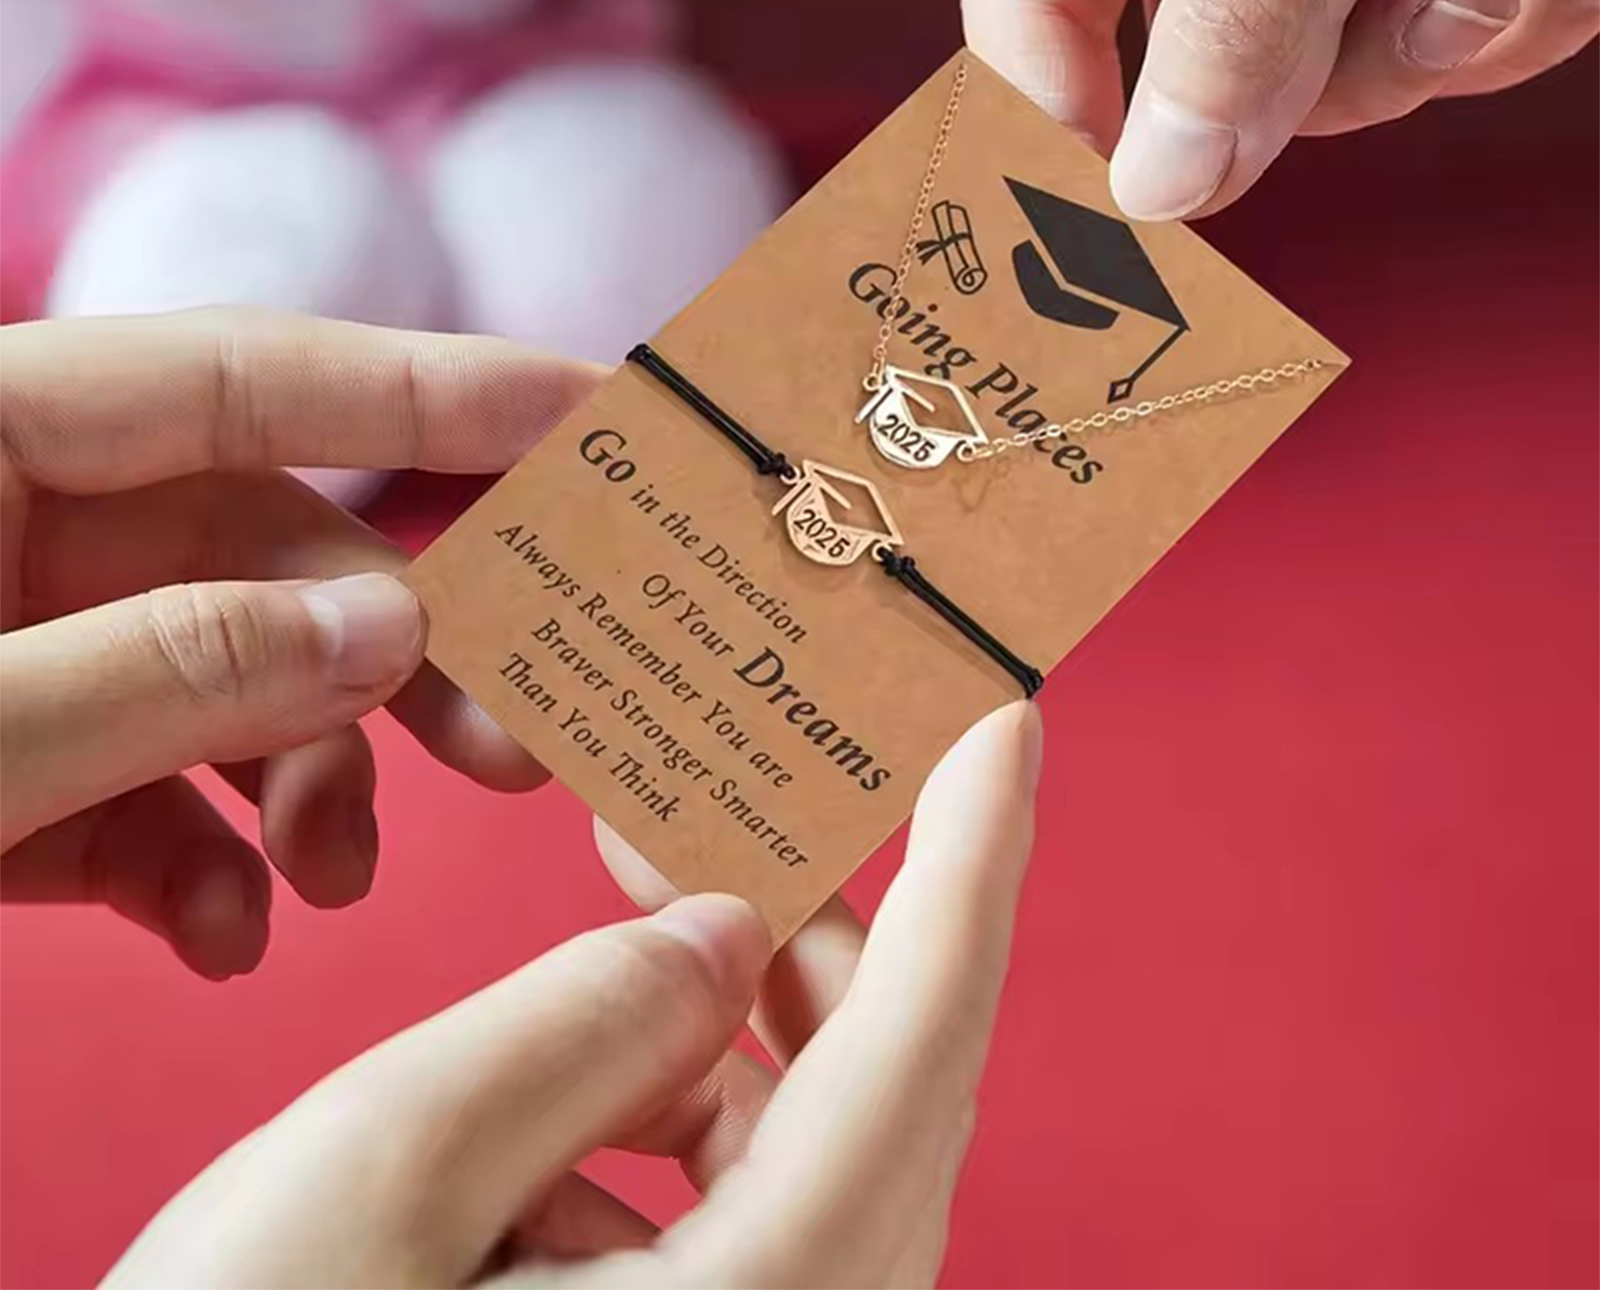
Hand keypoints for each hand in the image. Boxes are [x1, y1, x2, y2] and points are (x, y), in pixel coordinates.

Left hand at [0, 310, 596, 978]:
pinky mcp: (16, 767)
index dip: (439, 388)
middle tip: (517, 743)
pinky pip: (146, 795)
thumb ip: (175, 666)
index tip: (600, 413)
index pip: (256, 376)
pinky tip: (224, 932)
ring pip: (234, 681)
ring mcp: (25, 646)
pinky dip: (204, 866)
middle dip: (398, 660)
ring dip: (308, 783)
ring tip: (337, 877)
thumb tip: (389, 630)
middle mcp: (22, 524)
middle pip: (274, 556)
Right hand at [102, 701, 1040, 1289]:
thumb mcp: (387, 1174)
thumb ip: (582, 1025)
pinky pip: (735, 1219)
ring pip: (805, 1151)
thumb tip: (722, 935)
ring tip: (619, 922)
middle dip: (810, 925)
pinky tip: (546, 1112)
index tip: (1001, 719)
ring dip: (722, 1025)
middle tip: (721, 805)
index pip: (923, 1036)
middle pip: (879, 1091)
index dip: (974, 857)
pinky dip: (662, 1127)